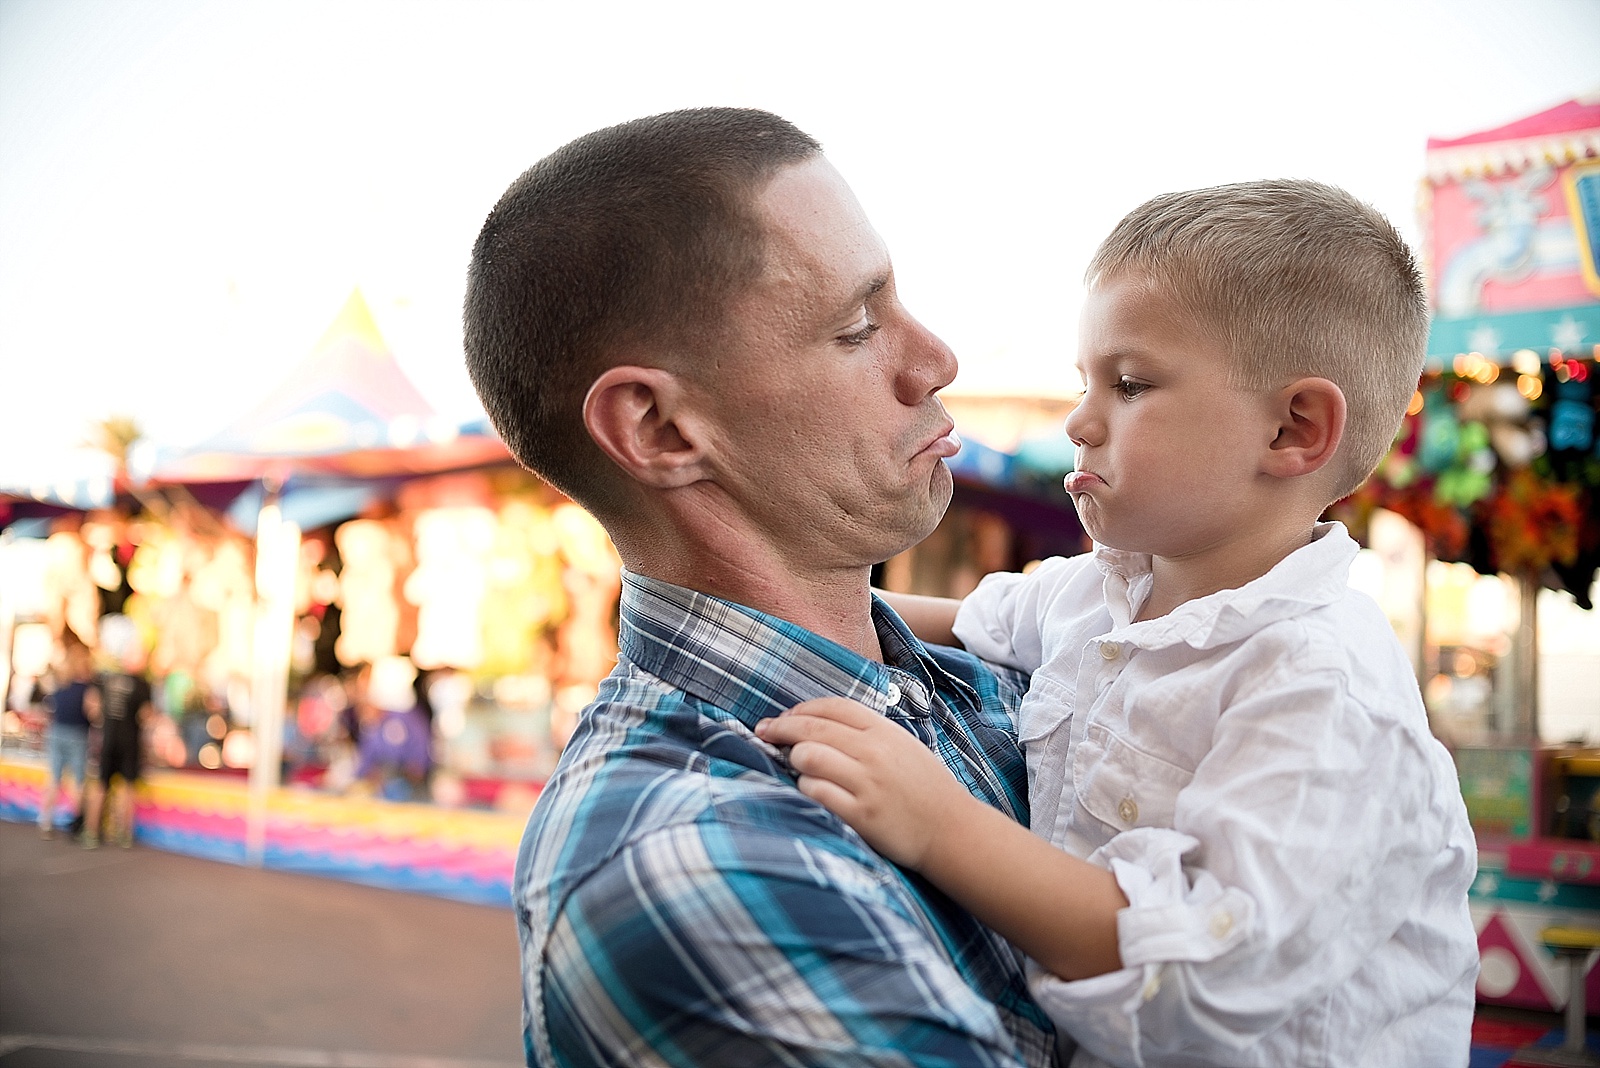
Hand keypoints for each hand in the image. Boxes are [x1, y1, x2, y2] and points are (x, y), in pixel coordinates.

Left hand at [754, 697, 972, 869]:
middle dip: (781, 729)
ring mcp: (868, 785)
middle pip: (813, 728)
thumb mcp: (902, 746)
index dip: (800, 708)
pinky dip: (806, 788)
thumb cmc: (924, 787)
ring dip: (794, 760)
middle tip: (764, 733)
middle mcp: (875, 753)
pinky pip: (816, 793)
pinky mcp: (861, 816)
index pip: (832, 706)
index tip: (783, 717)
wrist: (952, 830)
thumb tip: (814, 724)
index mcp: (885, 731)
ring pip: (809, 757)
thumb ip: (866, 732)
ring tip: (797, 767)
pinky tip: (812, 790)